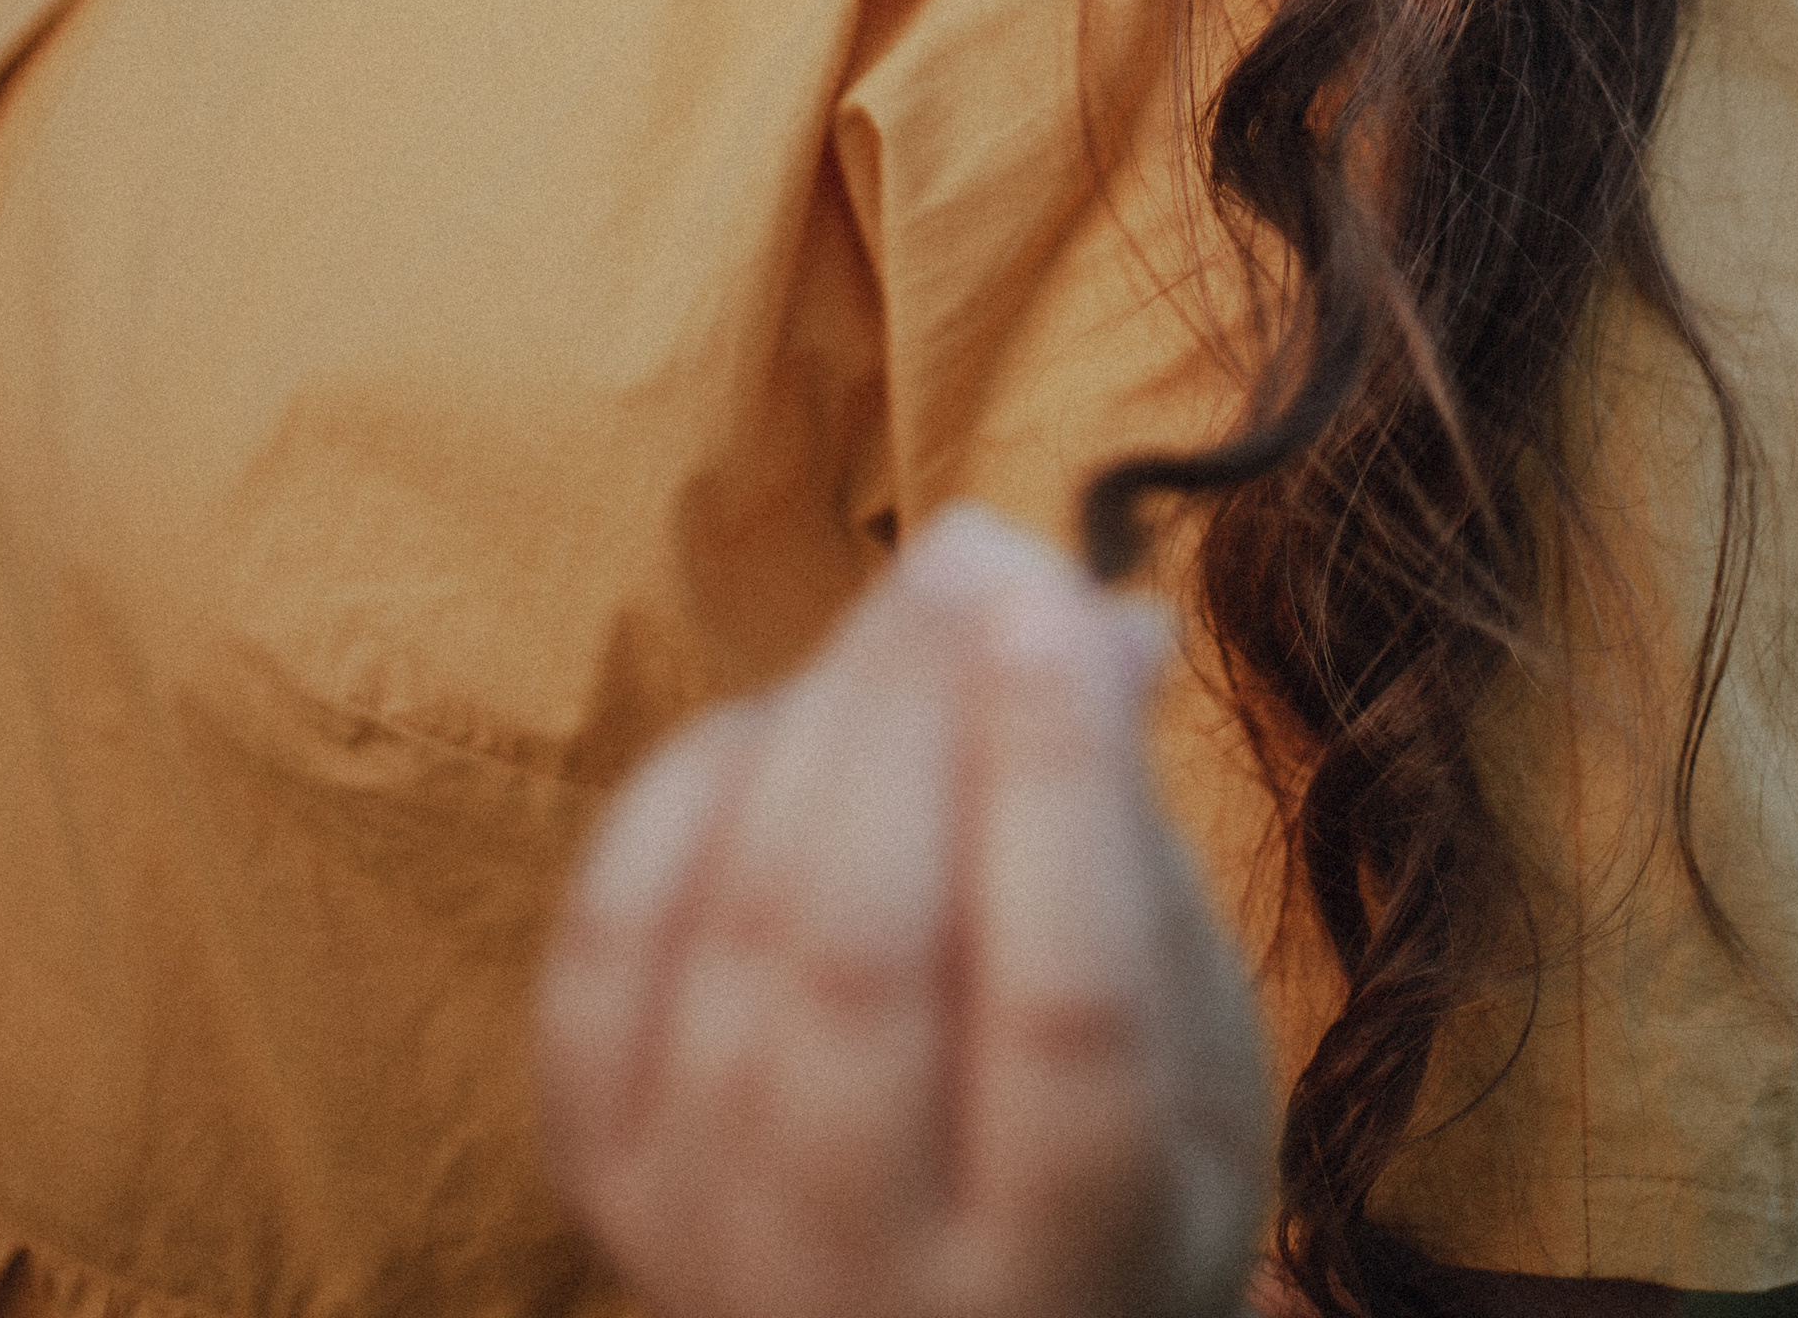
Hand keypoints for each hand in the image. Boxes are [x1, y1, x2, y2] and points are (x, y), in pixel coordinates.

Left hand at [536, 504, 1273, 1317]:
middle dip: (917, 715)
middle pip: (860, 959)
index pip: (1060, 1014)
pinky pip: (610, 942)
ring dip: (824, 716)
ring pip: (733, 930)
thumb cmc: (1112, 1188)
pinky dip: (688, 794)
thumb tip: (1103, 615)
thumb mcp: (1199, 1072)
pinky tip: (783, 722)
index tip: (1066, 606)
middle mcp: (863, 1275)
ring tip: (919, 599)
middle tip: (983, 551)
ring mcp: (701, 1228)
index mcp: (1067, 1267)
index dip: (1056, 789)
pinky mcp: (598, 1169)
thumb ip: (1143, 849)